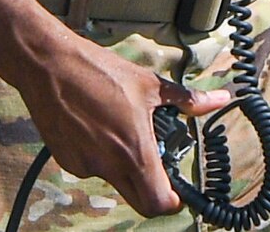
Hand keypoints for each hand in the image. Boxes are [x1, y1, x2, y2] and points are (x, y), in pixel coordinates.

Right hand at [11, 30, 231, 216]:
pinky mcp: (66, 160)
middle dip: (152, 190)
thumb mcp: (151, 84)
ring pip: (114, 181)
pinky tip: (98, 128)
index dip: (172, 202)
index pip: (157, 202)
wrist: (50, 66)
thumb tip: (219, 99)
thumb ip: (188, 99)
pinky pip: (91, 168)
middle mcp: (108, 165)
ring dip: (124, 166)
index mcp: (134, 150)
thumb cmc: (100, 72)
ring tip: (122, 129)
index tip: (178, 193)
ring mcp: (84, 166)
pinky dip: (100, 156)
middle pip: (138, 200)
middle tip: (158, 167)